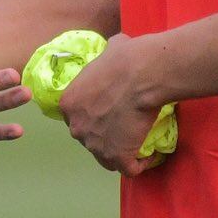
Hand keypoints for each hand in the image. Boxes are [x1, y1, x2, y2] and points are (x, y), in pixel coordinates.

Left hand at [58, 33, 167, 176]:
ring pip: (106, 158)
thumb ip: (106, 58)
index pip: (78, 118)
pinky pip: (128, 169)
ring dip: (120, 154)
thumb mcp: (107, 51)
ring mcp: (95, 145)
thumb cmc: (125, 59)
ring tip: (137, 147)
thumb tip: (117, 49)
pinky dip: (138, 165)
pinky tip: (149, 157)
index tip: (111, 114)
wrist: (141, 74)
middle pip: (89, 139)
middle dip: (104, 137)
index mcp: (68, 103)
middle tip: (124, 129)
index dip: (94, 118)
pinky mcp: (117, 157)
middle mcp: (76, 128)